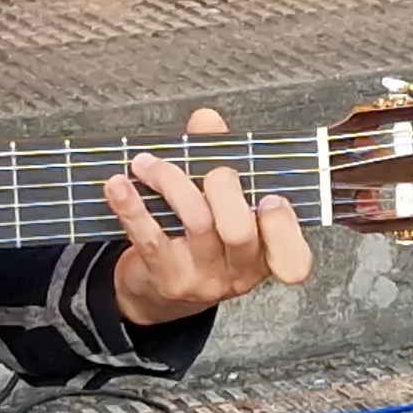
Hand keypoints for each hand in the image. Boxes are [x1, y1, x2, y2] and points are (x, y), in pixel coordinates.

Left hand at [103, 108, 315, 324]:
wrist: (159, 294)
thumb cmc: (200, 240)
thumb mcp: (220, 204)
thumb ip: (220, 157)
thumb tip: (207, 119)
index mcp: (267, 254)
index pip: (294, 259)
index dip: (285, 226)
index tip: (270, 198)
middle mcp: (240, 272)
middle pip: (240, 230)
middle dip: (223, 186)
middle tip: (208, 170)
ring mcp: (204, 279)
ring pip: (197, 222)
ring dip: (170, 180)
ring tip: (146, 162)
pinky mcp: (167, 278)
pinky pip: (150, 237)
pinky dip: (132, 205)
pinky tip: (118, 185)